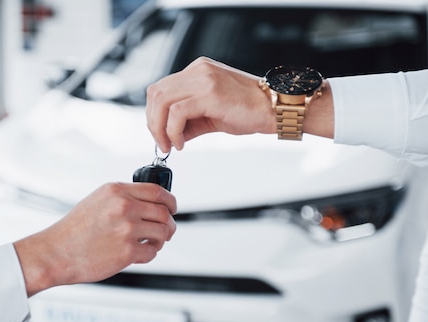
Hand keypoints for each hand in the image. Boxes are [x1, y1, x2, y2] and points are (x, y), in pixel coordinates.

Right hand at [14, 182, 176, 295]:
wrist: (56, 253)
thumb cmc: (74, 231)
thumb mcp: (97, 201)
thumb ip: (123, 198)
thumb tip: (151, 205)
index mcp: (116, 191)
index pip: (157, 191)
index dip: (170, 201)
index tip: (172, 208)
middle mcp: (124, 206)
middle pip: (164, 212)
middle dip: (169, 224)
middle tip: (167, 231)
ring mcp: (127, 229)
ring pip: (162, 232)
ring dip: (161, 240)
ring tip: (151, 243)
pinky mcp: (127, 251)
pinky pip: (152, 252)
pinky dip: (149, 254)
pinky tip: (138, 253)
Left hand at [146, 57, 274, 151]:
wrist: (275, 108)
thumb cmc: (250, 110)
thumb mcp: (213, 114)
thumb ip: (190, 121)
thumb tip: (171, 136)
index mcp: (198, 71)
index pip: (161, 88)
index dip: (154, 114)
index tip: (160, 135)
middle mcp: (198, 70)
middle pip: (155, 92)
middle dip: (152, 122)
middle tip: (161, 143)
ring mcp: (204, 79)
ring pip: (162, 100)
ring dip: (159, 127)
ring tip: (169, 144)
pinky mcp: (210, 93)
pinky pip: (177, 112)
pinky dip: (172, 131)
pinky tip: (181, 143)